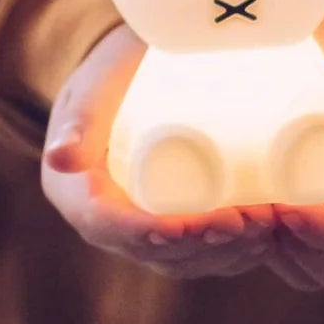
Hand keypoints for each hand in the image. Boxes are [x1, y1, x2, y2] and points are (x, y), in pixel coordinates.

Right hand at [40, 23, 277, 277]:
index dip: (150, 234)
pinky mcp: (169, 221)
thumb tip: (59, 158)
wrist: (140, 64)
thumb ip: (80, 117)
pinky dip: (232, 254)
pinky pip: (196, 254)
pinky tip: (263, 243)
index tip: (192, 225)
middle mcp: (103, 220)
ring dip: (225, 254)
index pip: (109, 227)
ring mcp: (139, 225)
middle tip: (246, 222)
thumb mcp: (96, 86)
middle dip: (201, 246)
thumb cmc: (117, 68)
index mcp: (72, 193)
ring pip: (180, 259)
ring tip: (264, 229)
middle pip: (152, 251)